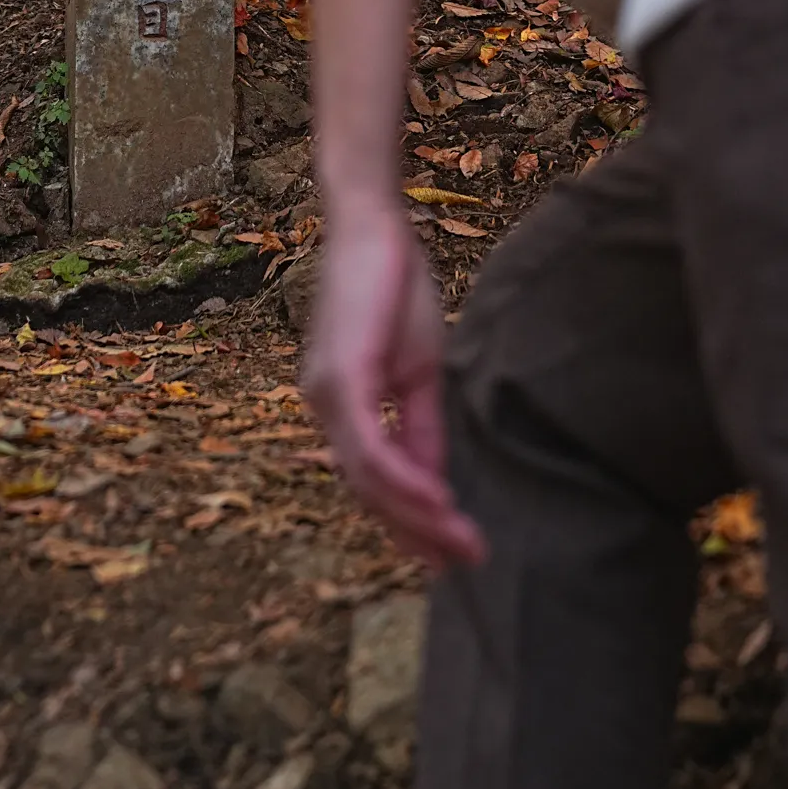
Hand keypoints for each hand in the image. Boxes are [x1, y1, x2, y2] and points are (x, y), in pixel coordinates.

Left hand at [302, 200, 487, 572]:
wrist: (374, 225)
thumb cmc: (393, 287)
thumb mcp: (417, 370)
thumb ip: (420, 426)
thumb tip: (436, 482)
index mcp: (339, 407)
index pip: (371, 482)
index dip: (409, 523)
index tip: (449, 554)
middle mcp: (323, 408)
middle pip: (367, 493)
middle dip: (418, 533)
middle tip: (464, 563)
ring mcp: (326, 395)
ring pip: (367, 480)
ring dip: (417, 517)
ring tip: (462, 542)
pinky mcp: (341, 378)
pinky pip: (370, 448)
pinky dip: (405, 481)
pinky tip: (439, 502)